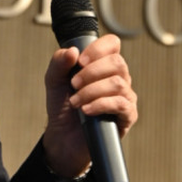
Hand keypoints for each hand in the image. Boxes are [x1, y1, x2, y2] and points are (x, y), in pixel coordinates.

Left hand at [41, 34, 136, 178]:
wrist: (63, 137)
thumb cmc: (63, 106)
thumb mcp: (54, 80)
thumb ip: (59, 62)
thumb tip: (73, 50)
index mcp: (104, 64)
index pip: (112, 44)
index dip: (98, 49)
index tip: (80, 61)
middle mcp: (119, 77)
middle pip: (117, 62)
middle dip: (91, 72)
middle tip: (73, 84)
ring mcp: (125, 96)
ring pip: (117, 83)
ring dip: (91, 91)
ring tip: (76, 101)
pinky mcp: (128, 115)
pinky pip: (121, 104)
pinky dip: (100, 104)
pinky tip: (86, 110)